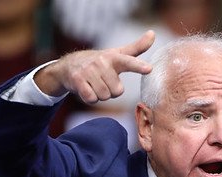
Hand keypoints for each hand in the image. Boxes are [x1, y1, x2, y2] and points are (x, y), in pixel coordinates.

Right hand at [35, 30, 154, 102]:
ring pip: (105, 96)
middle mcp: (102, 63)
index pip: (128, 62)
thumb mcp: (117, 54)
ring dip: (100, 95)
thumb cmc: (99, 62)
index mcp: (113, 57)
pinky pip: (92, 99)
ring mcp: (89, 71)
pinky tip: (87, 88)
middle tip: (103, 81)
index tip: (149, 69)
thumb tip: (153, 33)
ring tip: (94, 84)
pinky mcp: (78, 80)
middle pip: (117, 91)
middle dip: (111, 91)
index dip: (139, 67)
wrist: (69, 66)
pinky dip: (90, 98)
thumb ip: (137, 48)